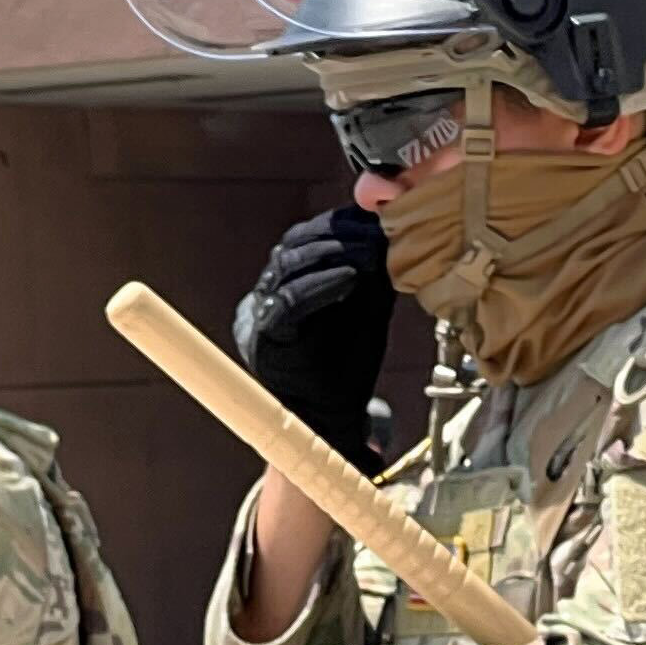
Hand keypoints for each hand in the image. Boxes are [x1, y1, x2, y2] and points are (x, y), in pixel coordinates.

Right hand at [236, 206, 397, 469]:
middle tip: (377, 232)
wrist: (330, 424)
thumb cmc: (347, 370)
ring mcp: (256, 317)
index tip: (373, 220)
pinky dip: (322, 284)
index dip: (338, 224)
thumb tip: (389, 229)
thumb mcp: (365, 309)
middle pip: (293, 246)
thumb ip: (370, 272)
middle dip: (338, 234)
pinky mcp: (261, 339)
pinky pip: (289, 301)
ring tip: (370, 252)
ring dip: (333, 252)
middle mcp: (262, 298)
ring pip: (287, 265)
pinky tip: (352, 277)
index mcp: (282, 288)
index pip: (304, 239)